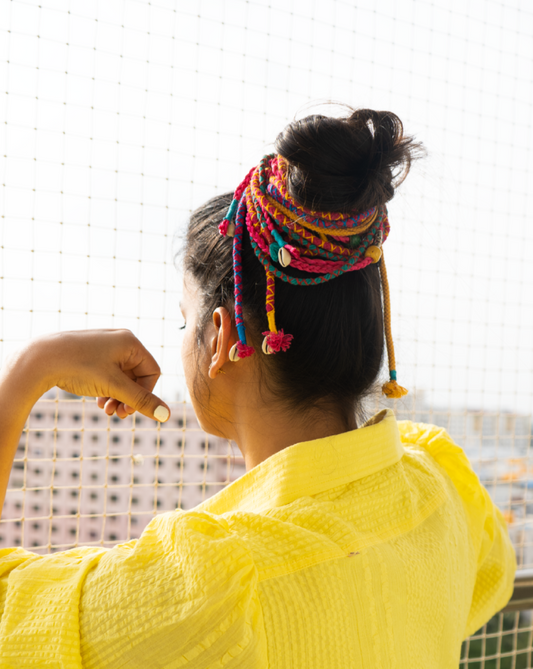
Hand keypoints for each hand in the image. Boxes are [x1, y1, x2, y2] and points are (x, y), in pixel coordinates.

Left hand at [30, 329, 170, 421]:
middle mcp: (120, 341)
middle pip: (137, 376)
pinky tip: (97, 402)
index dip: (145, 394)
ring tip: (106, 411)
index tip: (129, 410)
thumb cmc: (78, 367)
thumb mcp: (113, 386)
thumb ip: (141, 401)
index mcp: (130, 342)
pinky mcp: (92, 354)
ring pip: (122, 378)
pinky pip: (108, 374)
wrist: (38, 359)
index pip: (152, 372)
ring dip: (118, 397)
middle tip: (117, 415)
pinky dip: (107, 390)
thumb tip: (167, 416)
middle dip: (129, 398)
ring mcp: (105, 347)